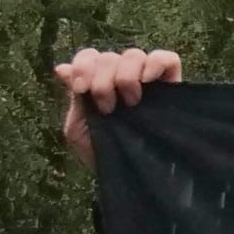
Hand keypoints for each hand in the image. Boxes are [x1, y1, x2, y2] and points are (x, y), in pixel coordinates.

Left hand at [56, 47, 185, 165]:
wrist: (127, 178)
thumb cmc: (101, 154)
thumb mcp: (77, 129)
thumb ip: (73, 98)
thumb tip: (61, 68)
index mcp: (98, 82)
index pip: (89, 56)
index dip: (83, 66)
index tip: (81, 89)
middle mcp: (121, 77)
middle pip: (109, 56)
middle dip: (102, 80)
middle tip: (106, 108)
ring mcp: (148, 80)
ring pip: (134, 55)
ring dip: (125, 75)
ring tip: (129, 102)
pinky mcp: (172, 85)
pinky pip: (166, 59)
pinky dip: (155, 63)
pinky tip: (146, 81)